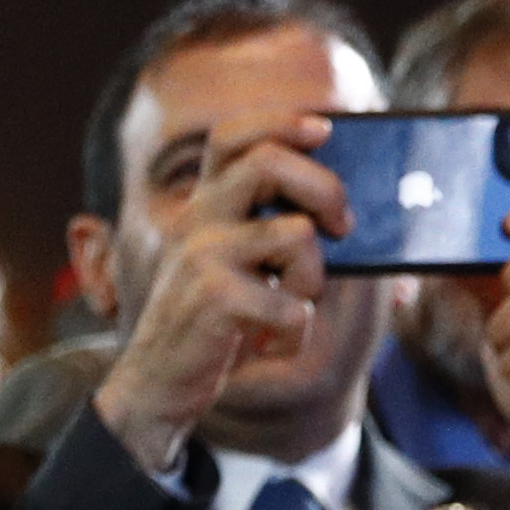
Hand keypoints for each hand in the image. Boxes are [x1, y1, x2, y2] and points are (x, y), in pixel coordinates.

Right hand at [89, 112, 347, 473]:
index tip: (325, 130)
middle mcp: (196, 220)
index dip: (281, 122)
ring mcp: (200, 257)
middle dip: (325, 187)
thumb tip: (352, 216)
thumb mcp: (242, 268)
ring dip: (313, 278)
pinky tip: (269, 344)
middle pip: (269, 161)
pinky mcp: (212, 298)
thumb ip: (277, 232)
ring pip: (296, 233)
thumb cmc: (213, 325)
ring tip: (291, 304)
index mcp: (203, 206)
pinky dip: (295, 333)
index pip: (230, 136)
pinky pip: (292, 304)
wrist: (156, 386)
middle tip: (343, 225)